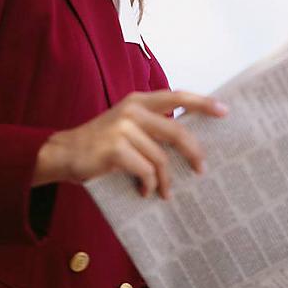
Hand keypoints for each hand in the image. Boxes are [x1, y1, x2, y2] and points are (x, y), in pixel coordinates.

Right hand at [31, 90, 227, 197]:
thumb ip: (152, 126)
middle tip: (201, 169)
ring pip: (160, 158)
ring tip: (164, 192)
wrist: (63, 153)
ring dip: (165, 180)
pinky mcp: (114, 149)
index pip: (177, 96)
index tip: (224, 111)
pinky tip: (144, 191)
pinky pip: (146, 171)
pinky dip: (149, 185)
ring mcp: (122, 128)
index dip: (202, 103)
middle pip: (176, 131)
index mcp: (138, 100)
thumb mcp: (126, 125)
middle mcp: (132, 109)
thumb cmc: (100, 143)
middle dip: (193, 152)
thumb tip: (187, 143)